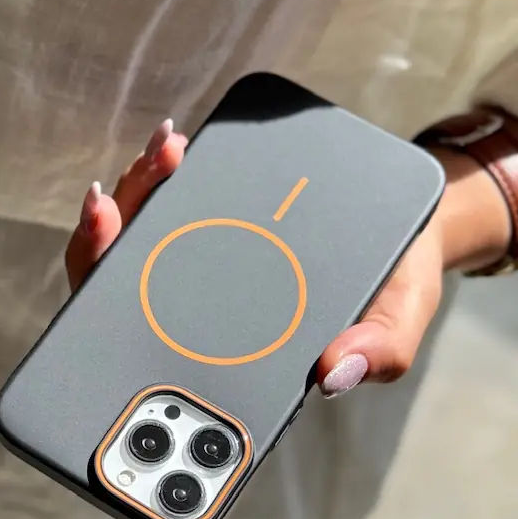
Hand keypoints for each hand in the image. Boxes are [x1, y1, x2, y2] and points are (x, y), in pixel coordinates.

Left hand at [65, 124, 511, 396]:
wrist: (412, 228)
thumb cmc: (391, 287)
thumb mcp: (397, 320)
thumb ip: (379, 351)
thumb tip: (337, 372)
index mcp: (225, 344)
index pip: (148, 338)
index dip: (110, 311)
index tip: (106, 270)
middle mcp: (196, 301)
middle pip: (122, 277)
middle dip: (104, 241)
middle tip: (109, 207)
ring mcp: (199, 253)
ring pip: (138, 232)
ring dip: (135, 193)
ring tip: (158, 157)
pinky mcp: (213, 211)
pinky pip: (170, 195)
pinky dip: (163, 172)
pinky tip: (171, 147)